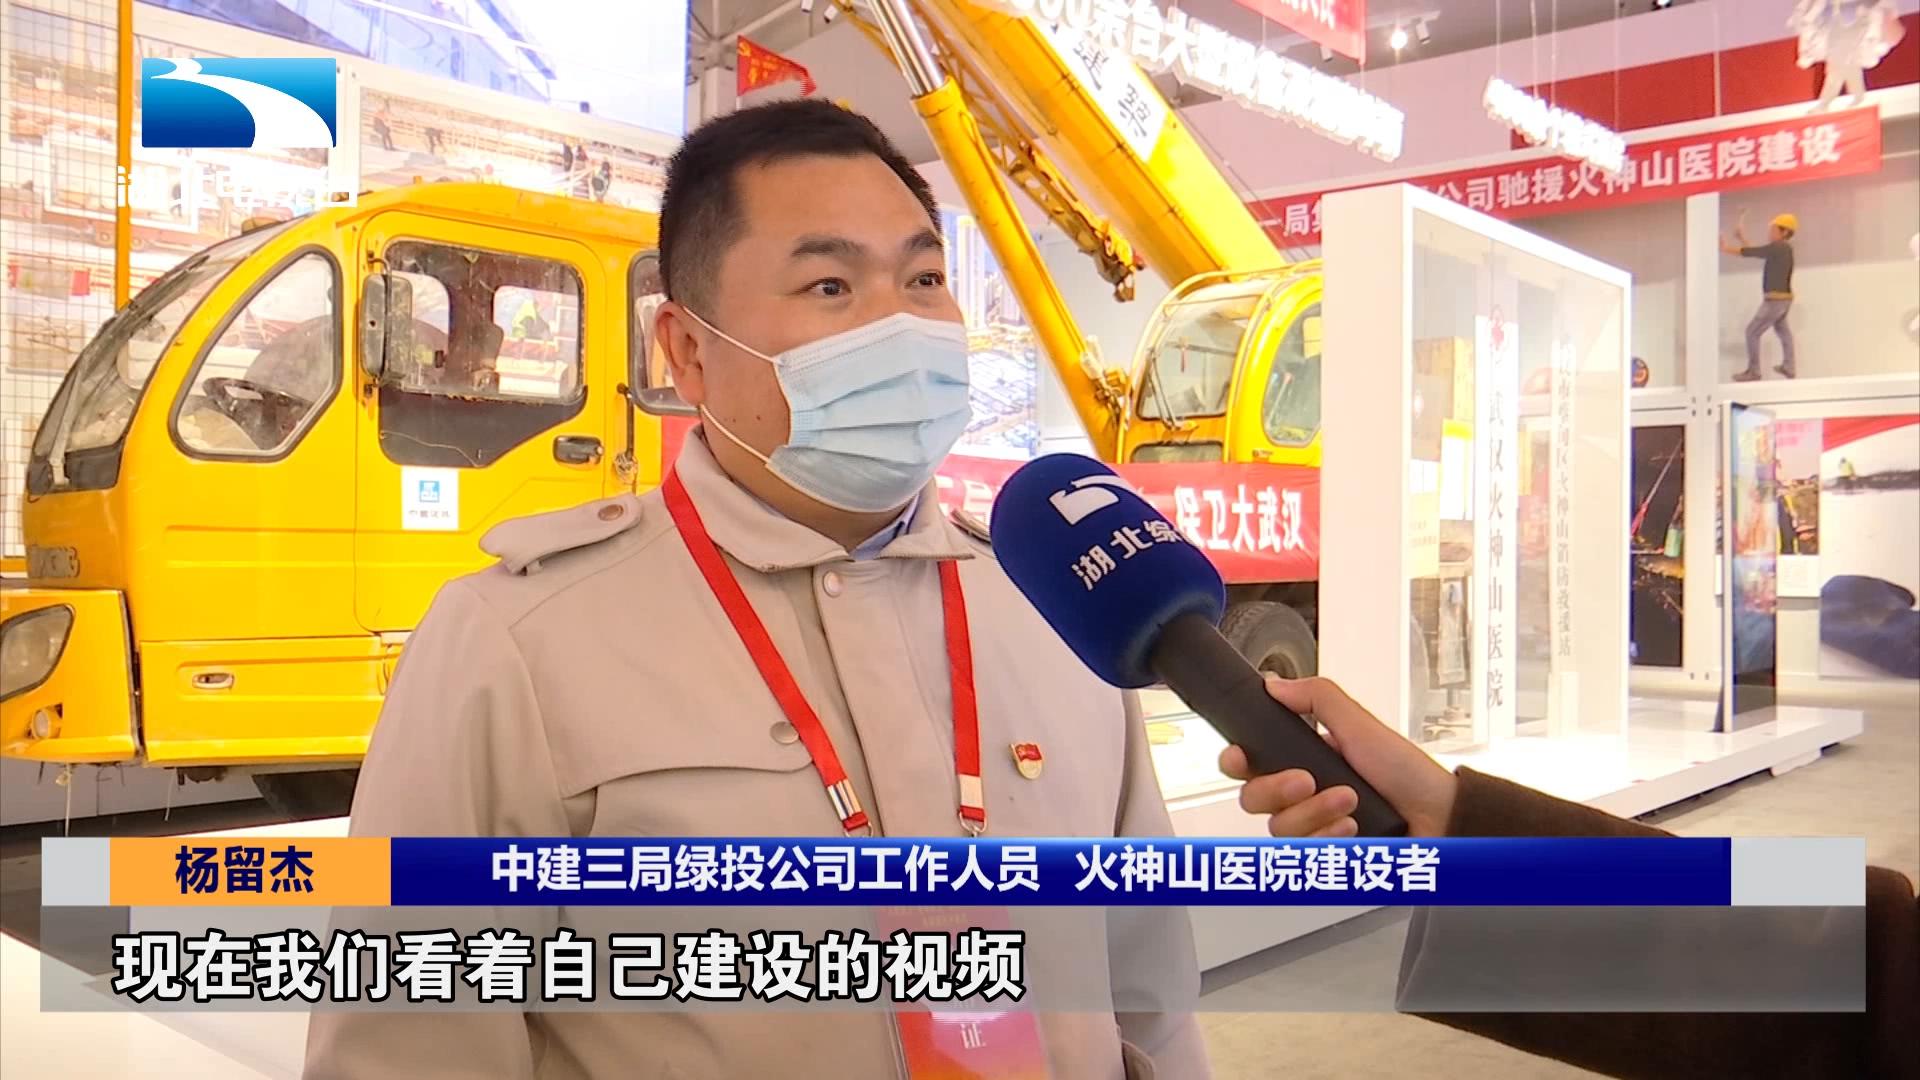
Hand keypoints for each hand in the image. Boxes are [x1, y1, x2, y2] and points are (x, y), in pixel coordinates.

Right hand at [1218, 676, 1458, 837]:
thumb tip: (1276, 684)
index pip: (1249, 762)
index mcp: (1303, 758)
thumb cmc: (1407, 772)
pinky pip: (1303, 851)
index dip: (1236, 761)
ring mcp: (1312, 824)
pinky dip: (1329, 836)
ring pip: (1278, 826)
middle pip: (1252, 797)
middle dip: (1277, 789)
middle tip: (1307, 781)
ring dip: (1314, 812)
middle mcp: (1302, 793)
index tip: (1241, 758)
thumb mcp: (1361, 724)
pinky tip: (1352, 827)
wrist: (1438, 816)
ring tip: (1349, 802)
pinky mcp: (1324, 851)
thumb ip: (1318, 698)